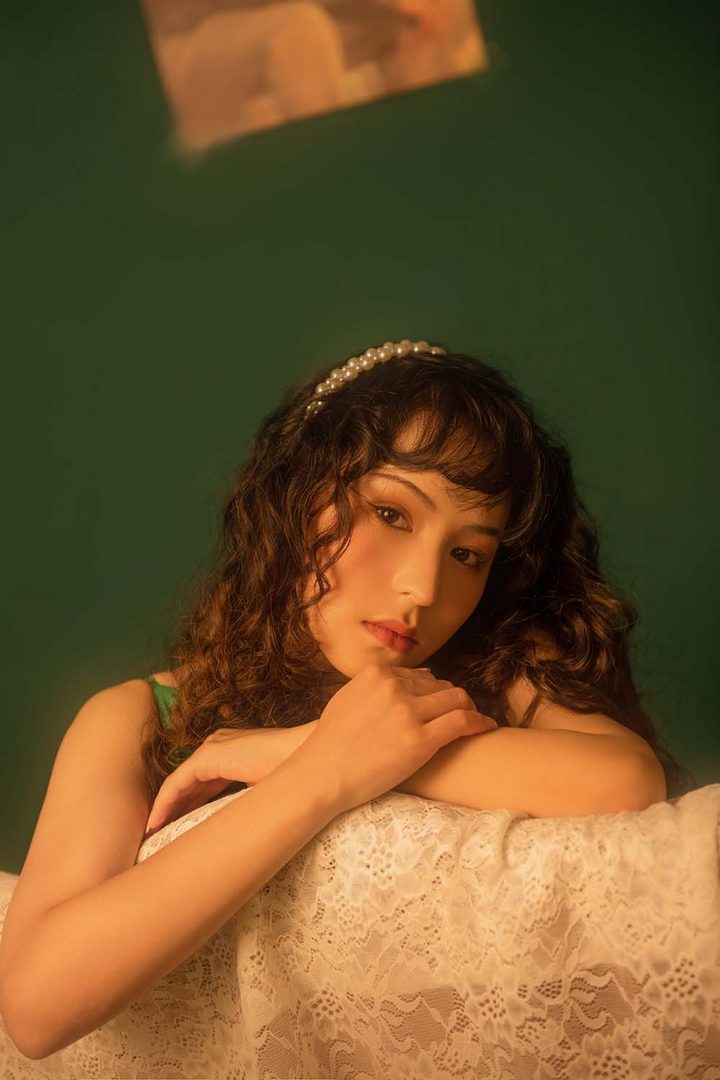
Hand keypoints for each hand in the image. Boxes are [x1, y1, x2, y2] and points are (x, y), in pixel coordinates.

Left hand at [143, 723, 314, 836]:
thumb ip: (245, 797)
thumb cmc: (294, 775)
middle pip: (189, 781)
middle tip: (161, 833)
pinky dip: (164, 803)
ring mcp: (212, 748)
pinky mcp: (208, 756)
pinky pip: (177, 783)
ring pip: (179, 783)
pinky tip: (156, 823)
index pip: (203, 780)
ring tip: (153, 832)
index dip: (190, 804)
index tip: (179, 827)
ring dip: (165, 807)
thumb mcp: (263, 788)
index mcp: (233, 751)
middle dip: (175, 807)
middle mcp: (218, 745)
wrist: (306, 759)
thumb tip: (236, 824)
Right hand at [284, 658, 497, 815]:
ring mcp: (408, 713)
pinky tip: (487, 727)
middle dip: (452, 698)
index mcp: (376, 674)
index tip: (440, 702)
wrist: (322, 775)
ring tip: (475, 719)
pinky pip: (462, 722)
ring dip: (468, 707)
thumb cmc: (331, 743)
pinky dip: (479, 722)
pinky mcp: (421, 741)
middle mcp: (394, 687)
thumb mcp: (348, 698)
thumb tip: (418, 675)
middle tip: (462, 712)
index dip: (433, 690)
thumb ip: (379, 685)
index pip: (419, 675)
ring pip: (456, 699)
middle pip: (439, 685)